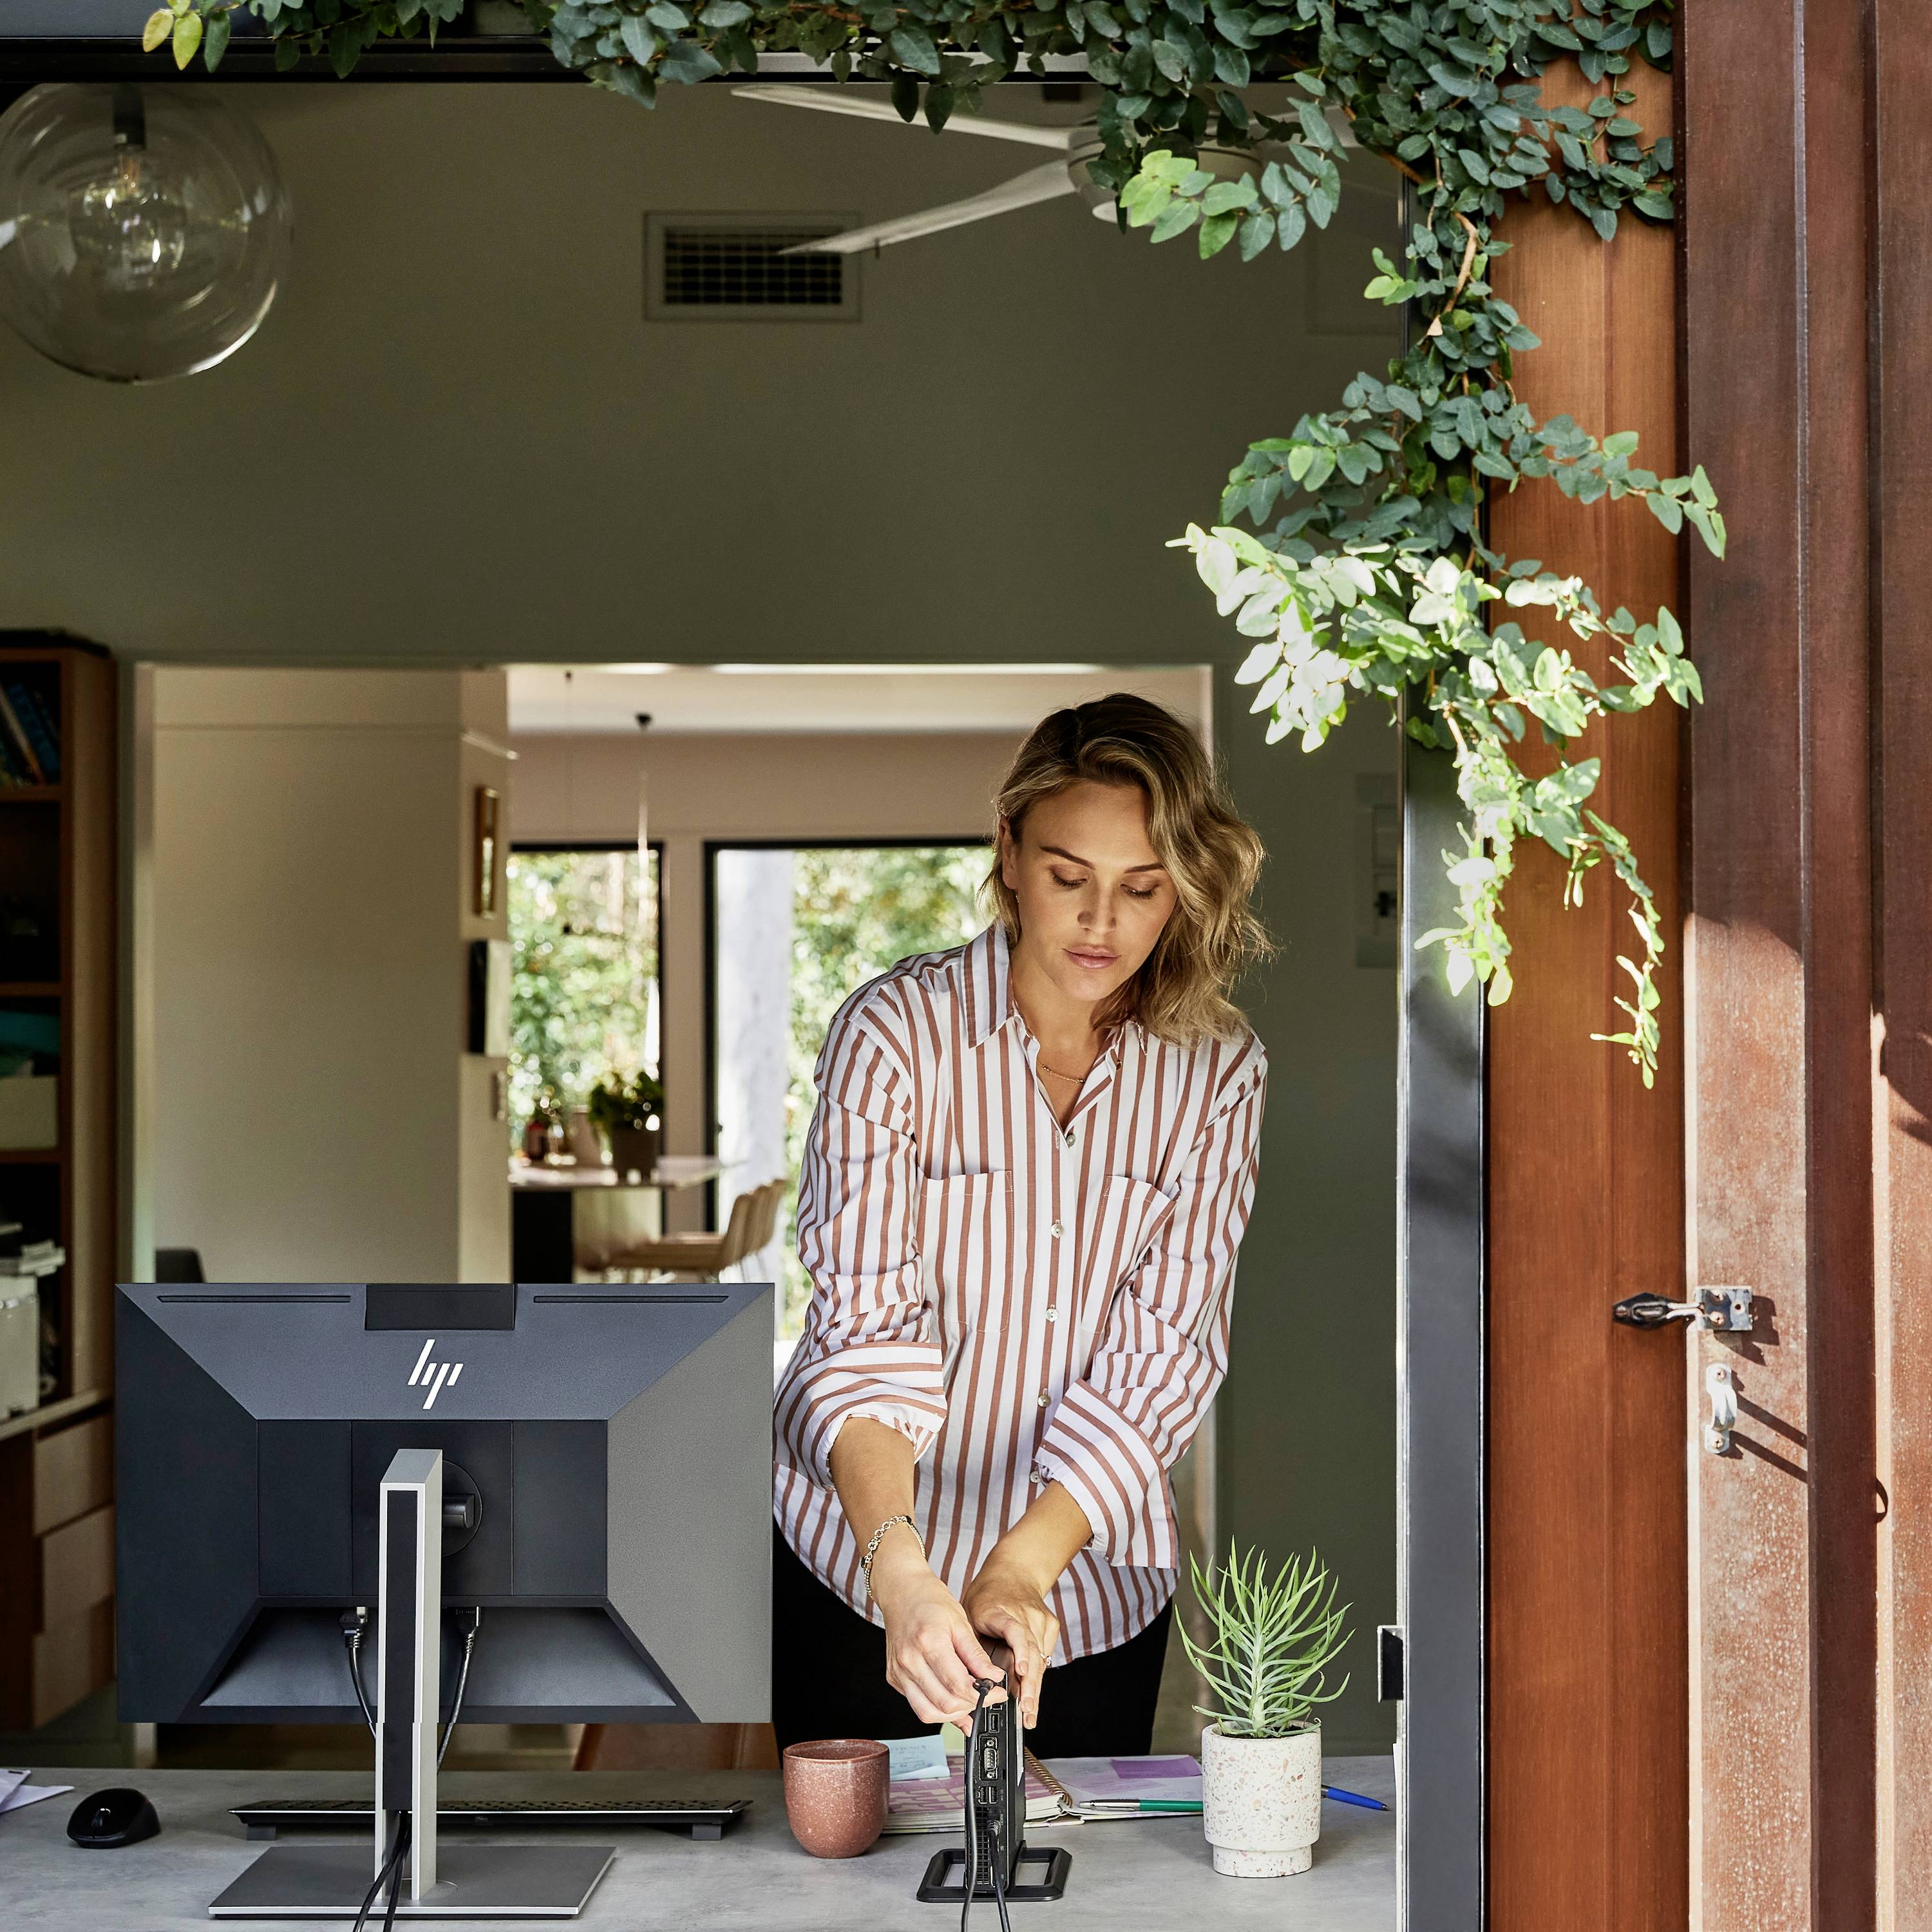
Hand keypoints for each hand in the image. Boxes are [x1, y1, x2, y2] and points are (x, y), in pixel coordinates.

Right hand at [868, 1534, 1001, 1728]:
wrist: (901, 1590)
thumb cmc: (930, 1600)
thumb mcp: (961, 1621)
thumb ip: (976, 1654)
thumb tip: (993, 1678)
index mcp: (929, 1642)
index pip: (958, 1685)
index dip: (983, 1695)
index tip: (997, 1693)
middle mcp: (909, 1660)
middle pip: (944, 1704)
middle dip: (972, 1706)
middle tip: (987, 1697)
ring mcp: (898, 1671)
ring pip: (928, 1713)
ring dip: (953, 1715)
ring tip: (969, 1703)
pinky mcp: (894, 1678)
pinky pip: (917, 1705)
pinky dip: (937, 1708)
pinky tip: (951, 1700)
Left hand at [961, 1559, 1059, 1729]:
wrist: (1013, 1571)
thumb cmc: (987, 1595)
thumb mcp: (969, 1615)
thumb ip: (971, 1645)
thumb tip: (969, 1679)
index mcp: (999, 1610)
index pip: (1014, 1630)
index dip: (1019, 1651)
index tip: (1020, 1670)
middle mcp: (1024, 1614)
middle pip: (1031, 1652)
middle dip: (1028, 1684)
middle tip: (1025, 1710)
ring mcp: (1040, 1619)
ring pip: (1040, 1658)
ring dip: (1033, 1686)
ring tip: (1029, 1712)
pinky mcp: (1050, 1624)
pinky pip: (1044, 1654)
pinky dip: (1037, 1674)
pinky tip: (1032, 1693)